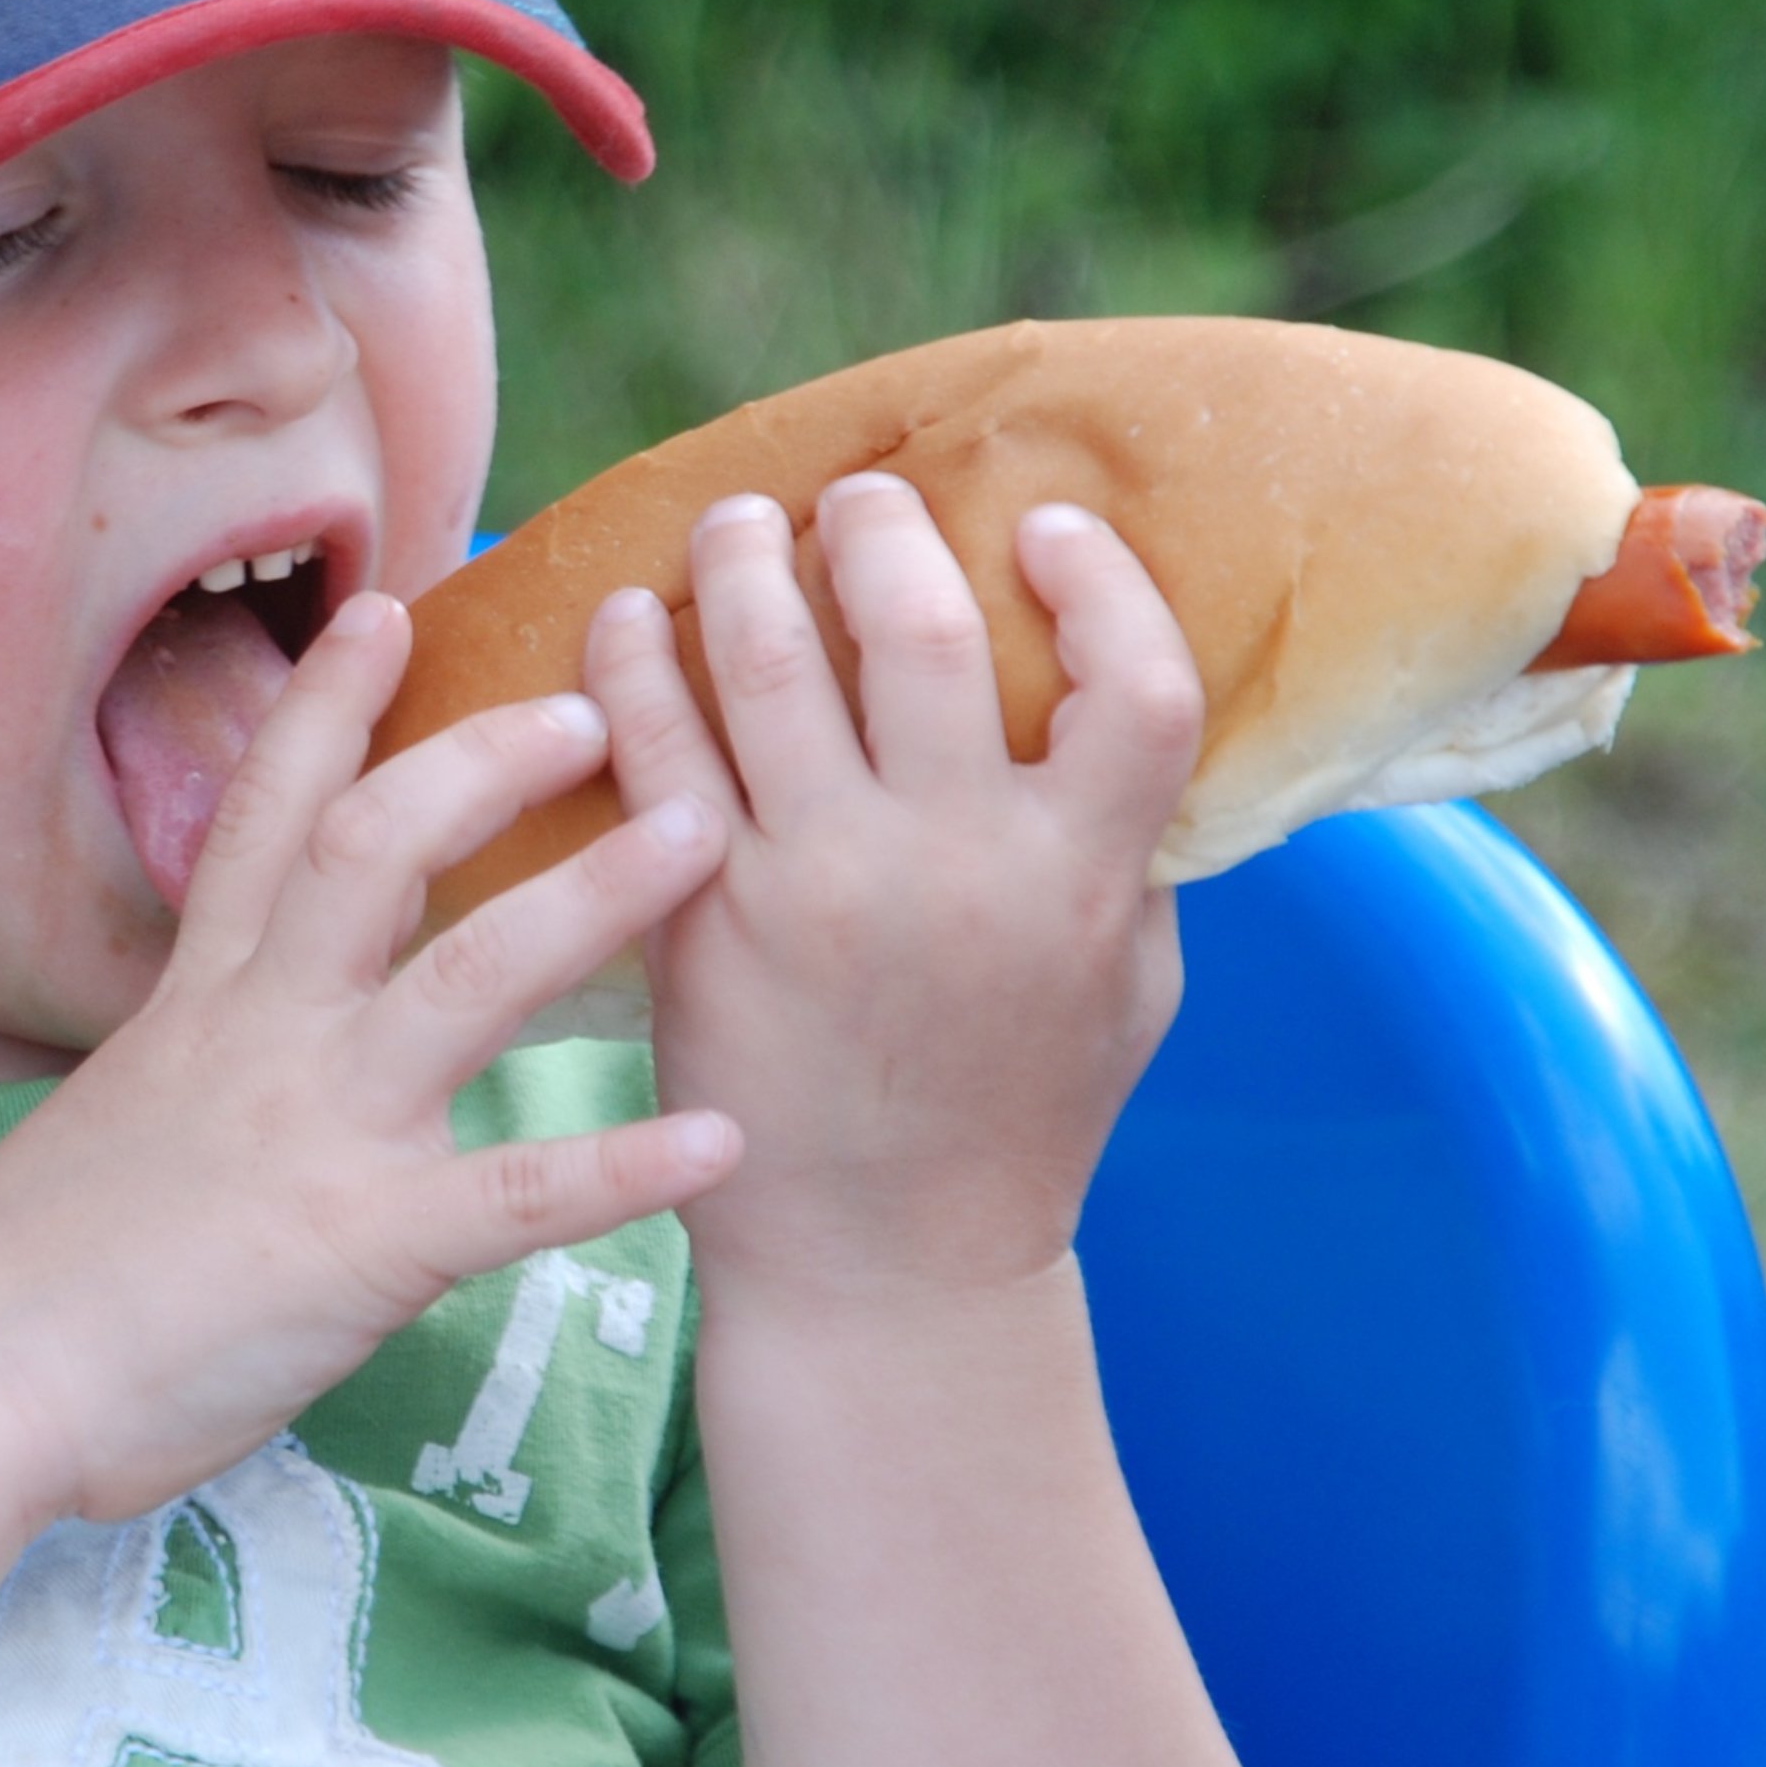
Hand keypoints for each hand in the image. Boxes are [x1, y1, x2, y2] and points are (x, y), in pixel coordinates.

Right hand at [0, 590, 738, 1524]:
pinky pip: (511, 1194)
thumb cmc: (33, 1271)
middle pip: (378, 846)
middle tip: (595, 704)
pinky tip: (722, 1140)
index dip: (326, 706)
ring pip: (468, 976)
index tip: (390, 611)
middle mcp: (264, 1033)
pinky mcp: (360, 1244)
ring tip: (706, 831)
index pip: (268, 816)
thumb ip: (205, 1056)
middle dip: (485, 761)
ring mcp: (317, 1128)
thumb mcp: (122, 1114)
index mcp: (202, 1000)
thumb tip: (256, 1027)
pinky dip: (620, 1167)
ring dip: (592, 896)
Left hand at [584, 478, 1202, 1306]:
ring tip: (732, 525)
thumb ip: (1129, 851)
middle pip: (922, 632)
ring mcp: (817, 889)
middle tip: (853, 500)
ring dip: (745, 563)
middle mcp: (951, 868)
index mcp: (1079, 878)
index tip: (1043, 525)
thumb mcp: (1129, 990)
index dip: (1101, 583)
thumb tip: (1120, 696)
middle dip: (879, 530)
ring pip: (770, 663)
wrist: (886, 1265)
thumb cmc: (1018, 1117)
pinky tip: (628, 619)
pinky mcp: (702, 922)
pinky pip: (655, 750)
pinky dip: (634, 662)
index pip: (1137, 685)